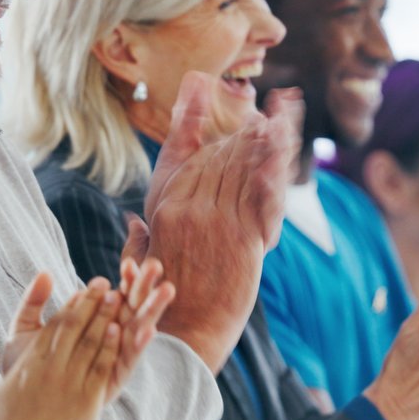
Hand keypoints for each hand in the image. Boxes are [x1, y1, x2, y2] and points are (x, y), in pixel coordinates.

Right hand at [0, 273, 156, 419]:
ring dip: (106, 319)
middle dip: (91, 304)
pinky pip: (101, 369)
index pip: (53, 327)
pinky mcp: (86, 405)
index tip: (82, 291)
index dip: (70, 306)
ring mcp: (70, 386)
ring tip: (118, 299)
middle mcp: (50, 370)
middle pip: (75, 328)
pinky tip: (120, 331)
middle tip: (104, 285)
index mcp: (27, 366)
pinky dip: (111, 348)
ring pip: (92, 344)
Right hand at [121, 74, 302, 372]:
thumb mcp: (140, 265)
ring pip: (245, 166)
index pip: (182, 151)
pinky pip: (265, 192)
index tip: (201, 86)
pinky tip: (285, 143)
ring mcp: (218, 219)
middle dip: (243, 127)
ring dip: (266, 136)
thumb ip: (138, 239)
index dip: (194, 117)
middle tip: (263, 105)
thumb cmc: (160, 304)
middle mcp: (189, 206)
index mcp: (164, 206)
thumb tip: (133, 224)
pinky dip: (276, 165)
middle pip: (221, 153)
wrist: (185, 333)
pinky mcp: (246, 237)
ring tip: (283, 111)